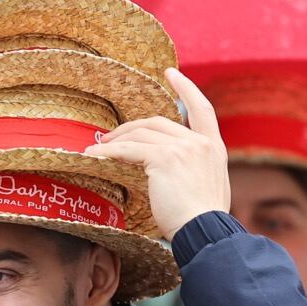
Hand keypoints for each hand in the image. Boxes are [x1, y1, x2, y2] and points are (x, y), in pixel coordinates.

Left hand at [85, 67, 229, 239]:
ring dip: (115, 140)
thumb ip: (192, 170)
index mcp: (214, 148)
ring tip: (97, 148)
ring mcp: (183, 148)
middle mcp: (200, 143)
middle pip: (159, 122)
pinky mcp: (163, 158)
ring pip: (141, 134)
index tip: (171, 73)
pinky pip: (128, 150)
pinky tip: (92, 155)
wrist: (206, 233)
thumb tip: (166, 170)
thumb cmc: (203, 223)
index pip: (202, 109)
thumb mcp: (207, 187)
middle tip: (110, 137)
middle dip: (131, 127)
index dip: (186, 88)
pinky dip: (107, 152)